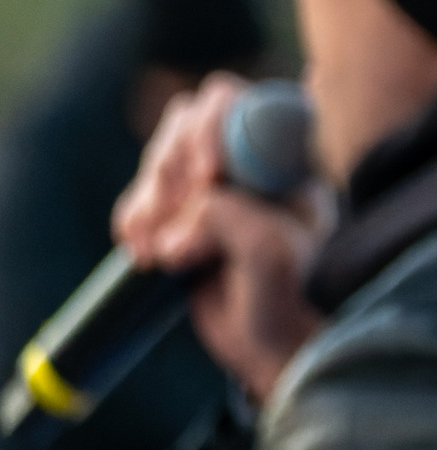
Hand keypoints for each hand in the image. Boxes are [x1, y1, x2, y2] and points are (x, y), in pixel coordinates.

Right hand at [111, 73, 323, 402]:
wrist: (271, 345)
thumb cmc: (289, 298)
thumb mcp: (273, 258)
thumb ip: (238, 218)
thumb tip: (197, 204)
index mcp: (288, 159)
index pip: (242, 103)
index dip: (212, 130)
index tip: (209, 180)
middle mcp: (251, 162)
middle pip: (190, 120)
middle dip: (173, 168)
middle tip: (174, 221)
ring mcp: (214, 185)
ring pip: (162, 157)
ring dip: (152, 200)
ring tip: (163, 253)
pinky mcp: (181, 212)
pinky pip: (140, 196)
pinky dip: (134, 221)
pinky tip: (148, 256)